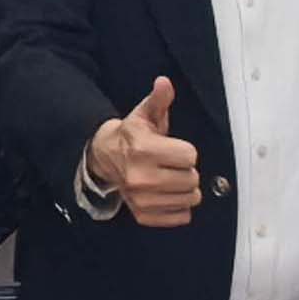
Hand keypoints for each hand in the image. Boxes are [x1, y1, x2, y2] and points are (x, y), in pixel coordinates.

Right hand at [86, 76, 202, 228]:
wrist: (106, 158)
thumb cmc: (132, 136)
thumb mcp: (145, 114)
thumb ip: (159, 99)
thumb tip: (164, 83)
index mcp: (144, 150)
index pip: (190, 156)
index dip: (186, 151)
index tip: (174, 149)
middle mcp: (141, 177)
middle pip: (191, 179)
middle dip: (187, 170)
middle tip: (172, 164)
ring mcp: (142, 199)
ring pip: (190, 199)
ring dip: (185, 189)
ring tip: (170, 178)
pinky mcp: (144, 215)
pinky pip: (180, 216)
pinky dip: (179, 207)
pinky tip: (168, 194)